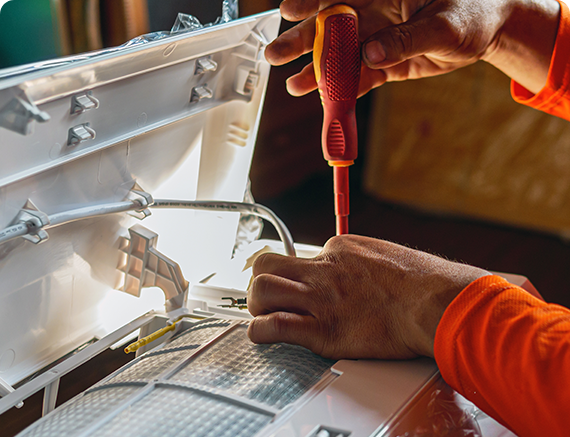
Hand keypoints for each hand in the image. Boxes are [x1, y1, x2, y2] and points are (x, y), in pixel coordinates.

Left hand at [247, 235, 487, 359]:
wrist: (434, 302)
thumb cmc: (422, 282)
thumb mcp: (386, 255)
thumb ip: (363, 260)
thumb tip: (359, 268)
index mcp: (338, 250)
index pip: (301, 257)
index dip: (299, 276)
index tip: (304, 288)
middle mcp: (322, 271)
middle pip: (267, 264)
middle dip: (261, 282)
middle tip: (269, 298)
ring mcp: (319, 299)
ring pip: (262, 290)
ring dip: (256, 304)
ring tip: (265, 315)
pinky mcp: (322, 330)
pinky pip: (274, 326)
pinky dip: (260, 331)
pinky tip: (263, 335)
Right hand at [266, 0, 558, 96]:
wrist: (489, 29)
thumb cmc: (473, 11)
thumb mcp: (446, 23)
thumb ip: (408, 38)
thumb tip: (371, 53)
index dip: (314, 0)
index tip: (288, 8)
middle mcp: (376, 12)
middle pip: (332, 26)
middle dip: (303, 39)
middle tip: (273, 54)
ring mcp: (378, 39)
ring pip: (341, 56)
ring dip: (317, 71)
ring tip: (292, 85)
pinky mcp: (385, 63)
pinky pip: (360, 77)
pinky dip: (343, 90)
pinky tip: (323, 98)